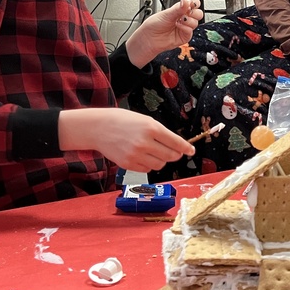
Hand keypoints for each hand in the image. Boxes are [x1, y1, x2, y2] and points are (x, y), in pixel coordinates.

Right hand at [58, 108, 193, 173]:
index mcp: (151, 128)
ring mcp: (136, 155)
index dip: (186, 148)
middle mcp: (145, 143)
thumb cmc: (124, 121)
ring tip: (153, 151)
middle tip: (173, 151)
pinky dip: (149, 164)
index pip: (176, 142)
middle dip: (175, 154)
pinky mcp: (128, 164)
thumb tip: (177, 146)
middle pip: (171, 156)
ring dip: (161, 160)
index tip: (191, 151)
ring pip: (160, 164)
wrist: (99, 128)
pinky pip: (147, 169)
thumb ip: (161, 133)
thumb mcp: (145, 120)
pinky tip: (143, 156)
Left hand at [124, 0, 203, 67]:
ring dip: (188, 21)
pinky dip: (185, 28)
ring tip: (178, 21)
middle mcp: (183, 18)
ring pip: (196, 22)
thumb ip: (178, 8)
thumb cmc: (154, 25)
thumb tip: (186, 0)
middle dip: (194, 12)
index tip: (192, 4)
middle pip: (198, 13)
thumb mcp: (166, 14)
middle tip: (187, 12)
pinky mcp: (185, 36)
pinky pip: (191, 31)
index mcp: (179, 9)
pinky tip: (178, 27)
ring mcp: (185, 27)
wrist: (149, 39)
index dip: (195, 3)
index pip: (193, 3)